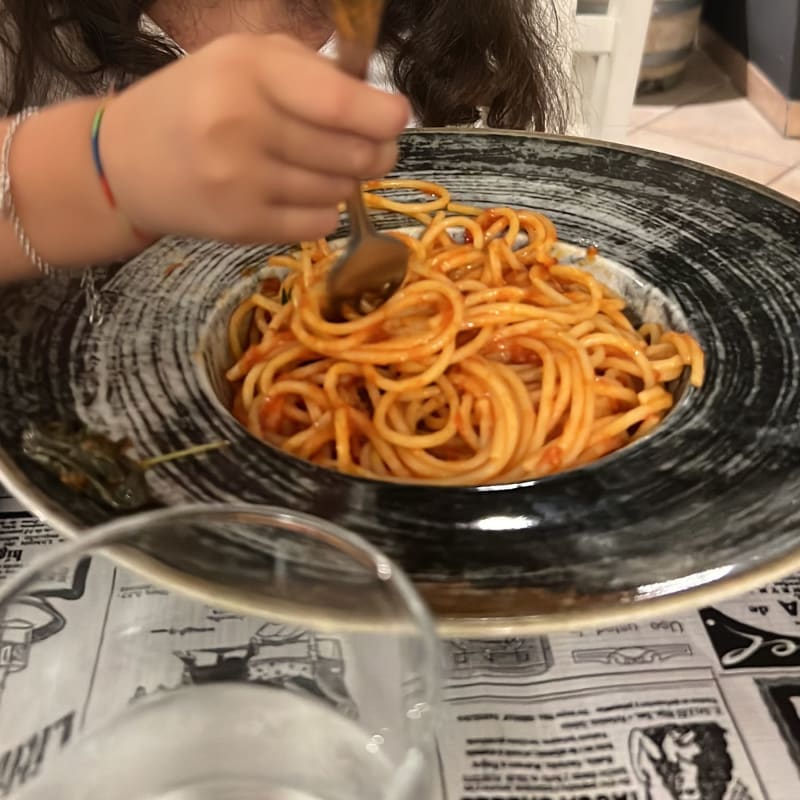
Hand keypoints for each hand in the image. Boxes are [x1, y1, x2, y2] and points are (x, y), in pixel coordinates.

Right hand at [101, 33, 409, 243]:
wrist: (124, 160)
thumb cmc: (197, 100)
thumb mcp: (244, 59)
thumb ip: (311, 72)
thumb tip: (380, 108)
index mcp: (247, 71)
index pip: (339, 104)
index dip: (383, 116)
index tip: (397, 118)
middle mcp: (241, 126)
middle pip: (353, 154)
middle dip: (376, 152)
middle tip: (371, 148)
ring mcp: (240, 182)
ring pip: (340, 192)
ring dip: (346, 181)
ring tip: (320, 166)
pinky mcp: (240, 226)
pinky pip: (319, 225)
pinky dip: (325, 211)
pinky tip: (301, 194)